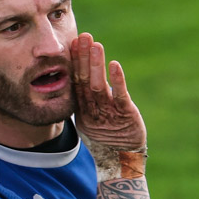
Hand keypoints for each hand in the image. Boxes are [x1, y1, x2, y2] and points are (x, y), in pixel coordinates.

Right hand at [70, 32, 145, 150]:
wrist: (122, 161)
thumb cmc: (109, 138)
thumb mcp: (94, 120)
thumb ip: (88, 101)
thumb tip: (81, 79)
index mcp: (84, 110)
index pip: (77, 82)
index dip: (76, 63)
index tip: (74, 43)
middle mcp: (93, 110)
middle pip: (85, 81)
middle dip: (83, 59)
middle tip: (83, 37)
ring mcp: (107, 114)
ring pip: (98, 87)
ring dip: (96, 65)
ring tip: (95, 46)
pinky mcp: (125, 116)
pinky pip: (120, 97)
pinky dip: (117, 81)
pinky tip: (114, 65)